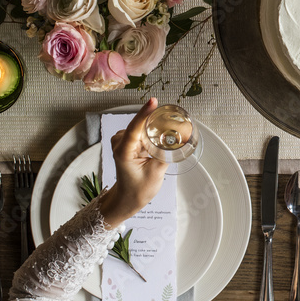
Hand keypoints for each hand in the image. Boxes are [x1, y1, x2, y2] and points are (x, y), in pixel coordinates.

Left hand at [99, 98, 167, 227]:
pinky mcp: (127, 141)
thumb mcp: (156, 173)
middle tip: (174, 116)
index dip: (145, 113)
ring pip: (142, 126)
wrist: (127, 198)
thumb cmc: (138, 190)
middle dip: (156, 118)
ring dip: (155, 126)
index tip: (154, 101)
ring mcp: (122, 141)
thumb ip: (166, 153)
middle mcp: (120, 143)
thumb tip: (179, 139)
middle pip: (140, 124)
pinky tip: (160, 134)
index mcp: (124, 152)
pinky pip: (141, 130)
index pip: (135, 128)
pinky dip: (151, 130)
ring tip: (169, 129)